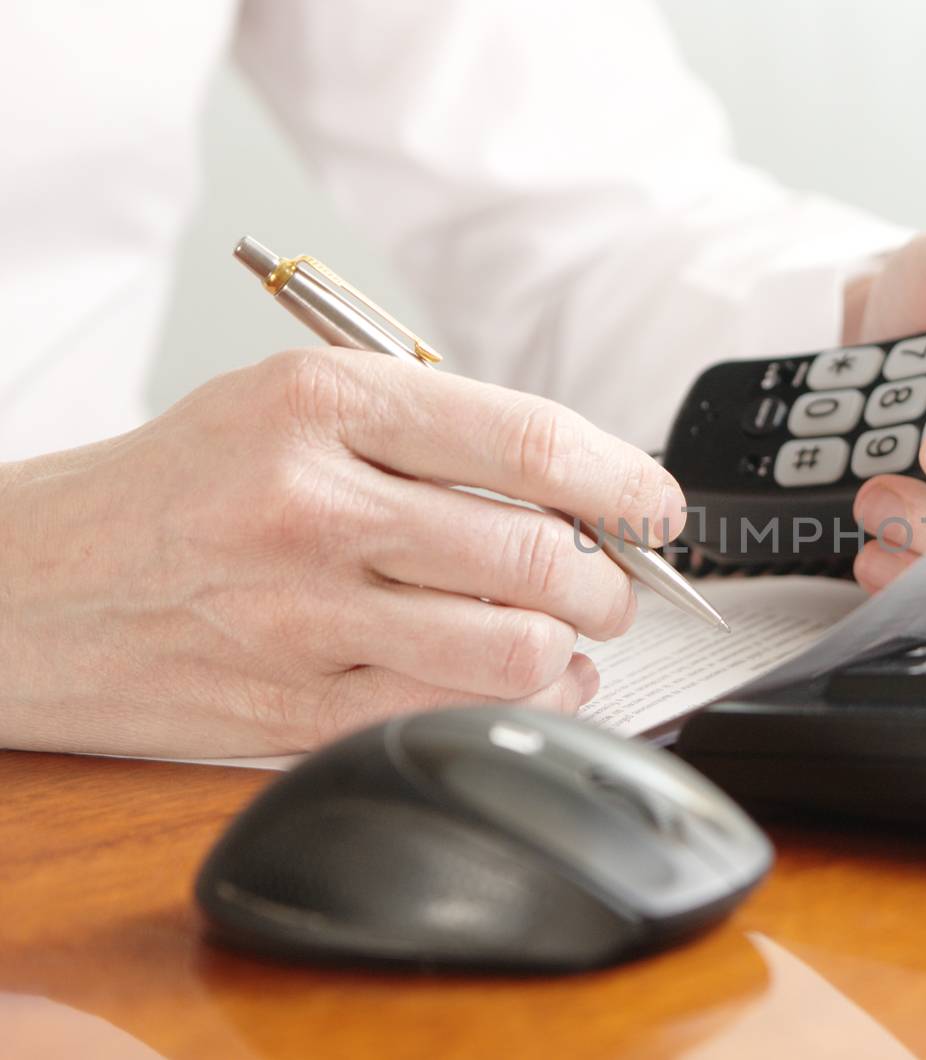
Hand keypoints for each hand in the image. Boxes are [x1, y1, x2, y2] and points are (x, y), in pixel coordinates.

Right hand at [0, 348, 684, 755]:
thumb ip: (431, 430)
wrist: (26, 584)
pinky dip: (521, 701)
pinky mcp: (292, 707)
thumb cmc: (175, 487)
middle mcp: (313, 504)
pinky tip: (524, 679)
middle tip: (609, 577)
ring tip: (570, 630)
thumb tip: (577, 484)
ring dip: (574, 646)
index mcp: (321, 403)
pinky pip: (454, 714)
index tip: (657, 503)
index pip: (529, 439)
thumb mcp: (285, 403)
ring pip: (512, 647)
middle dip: (608, 577)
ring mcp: (302, 615)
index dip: (624, 479)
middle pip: (537, 554)